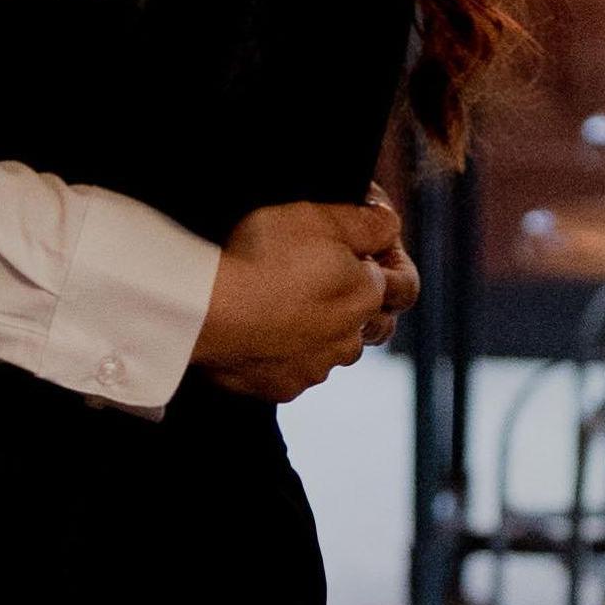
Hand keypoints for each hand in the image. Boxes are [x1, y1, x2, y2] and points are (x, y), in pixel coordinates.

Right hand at [195, 198, 403, 398]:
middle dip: (348, 304)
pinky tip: (257, 331)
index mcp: (367, 296)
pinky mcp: (281, 387)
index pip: (397, 283)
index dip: (374, 262)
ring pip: (328, 350)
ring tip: (278, 305)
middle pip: (364, 322)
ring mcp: (315, 368)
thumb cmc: (262, 258)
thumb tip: (388, 225)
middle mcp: (349, 340)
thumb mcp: (318, 217)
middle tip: (311, 278)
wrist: (207, 310)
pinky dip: (279, 355)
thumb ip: (366, 221)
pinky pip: (290, 371)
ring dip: (315, 333)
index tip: (347, 250)